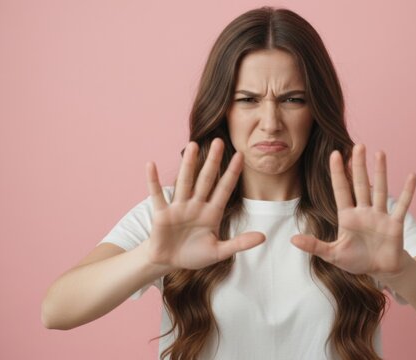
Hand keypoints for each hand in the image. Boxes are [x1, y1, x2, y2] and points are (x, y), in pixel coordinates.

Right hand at [143, 138, 264, 270]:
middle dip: (213, 162)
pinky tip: (151, 165)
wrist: (169, 262)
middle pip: (206, 180)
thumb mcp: (219, 251)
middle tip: (219, 141)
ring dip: (188, 165)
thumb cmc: (194, 254)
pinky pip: (157, 195)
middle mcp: (196, 205)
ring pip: (185, 182)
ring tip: (192, 146)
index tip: (241, 155)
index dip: (232, 173)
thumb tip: (264, 237)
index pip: (224, 189)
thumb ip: (240, 243)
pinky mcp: (162, 214)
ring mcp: (179, 208)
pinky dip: (153, 181)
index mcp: (212, 213)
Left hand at [291, 144, 415, 278]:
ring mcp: (380, 215)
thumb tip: (292, 239)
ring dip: (381, 172)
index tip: (335, 154)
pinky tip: (412, 176)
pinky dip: (408, 192)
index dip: (338, 172)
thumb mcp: (333, 254)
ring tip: (380, 153)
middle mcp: (364, 211)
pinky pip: (402, 205)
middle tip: (359, 145)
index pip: (341, 189)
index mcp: (347, 216)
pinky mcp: (395, 224)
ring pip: (380, 189)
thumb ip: (314, 246)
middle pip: (360, 184)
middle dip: (358, 165)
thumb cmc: (357, 260)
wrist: (380, 271)